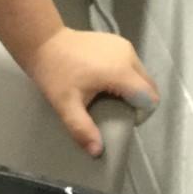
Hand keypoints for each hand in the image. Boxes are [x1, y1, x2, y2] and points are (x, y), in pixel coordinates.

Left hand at [26, 28, 159, 156]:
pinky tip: (104, 80)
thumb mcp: (65, 104)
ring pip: (142, 75)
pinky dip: (125, 75)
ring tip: (108, 96)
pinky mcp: (117, 41)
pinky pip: (131, 64)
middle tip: (115, 110)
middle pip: (149, 87)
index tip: (121, 119)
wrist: (42, 42)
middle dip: (138, 102)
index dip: (141, 114)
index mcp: (121, 71)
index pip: (150, 99)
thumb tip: (97, 152)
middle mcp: (128, 56)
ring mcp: (123, 46)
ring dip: (132, 89)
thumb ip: (82, 128)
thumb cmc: (54, 73)